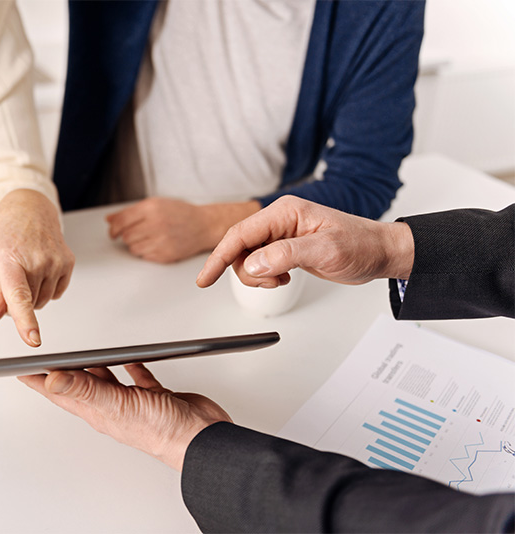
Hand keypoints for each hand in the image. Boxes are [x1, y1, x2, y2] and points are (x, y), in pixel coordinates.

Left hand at [0, 189, 74, 346]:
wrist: (28, 207)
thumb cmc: (5, 231)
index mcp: (10, 259)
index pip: (19, 296)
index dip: (25, 321)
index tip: (33, 338)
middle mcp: (37, 260)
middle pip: (29, 304)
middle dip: (18, 301)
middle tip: (12, 276)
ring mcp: (56, 261)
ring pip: (42, 302)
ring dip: (32, 295)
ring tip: (26, 269)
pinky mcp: (68, 263)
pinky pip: (56, 294)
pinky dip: (46, 289)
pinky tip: (40, 269)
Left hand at [19, 364, 230, 470]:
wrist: (200, 439)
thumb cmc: (162, 432)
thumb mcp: (117, 406)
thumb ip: (85, 389)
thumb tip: (53, 379)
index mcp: (97, 410)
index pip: (61, 392)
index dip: (39, 380)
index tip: (21, 370)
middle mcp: (112, 406)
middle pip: (80, 384)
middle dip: (63, 371)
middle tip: (47, 359)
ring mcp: (132, 402)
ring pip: (107, 379)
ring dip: (95, 366)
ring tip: (83, 353)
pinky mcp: (153, 395)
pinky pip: (138, 377)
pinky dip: (133, 365)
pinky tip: (131, 359)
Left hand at [107, 197, 261, 262]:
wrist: (203, 225)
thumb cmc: (179, 213)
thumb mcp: (155, 204)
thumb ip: (130, 211)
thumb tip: (109, 219)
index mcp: (152, 208)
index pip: (122, 221)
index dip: (114, 228)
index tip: (113, 232)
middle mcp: (156, 224)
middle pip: (126, 236)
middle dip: (127, 235)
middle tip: (137, 232)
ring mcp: (161, 241)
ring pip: (132, 248)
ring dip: (135, 244)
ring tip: (148, 237)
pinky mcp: (165, 255)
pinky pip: (144, 256)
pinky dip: (145, 251)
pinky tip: (156, 244)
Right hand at [196, 196, 413, 289]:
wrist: (381, 252)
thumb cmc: (361, 245)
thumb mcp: (326, 251)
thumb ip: (287, 255)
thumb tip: (254, 263)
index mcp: (285, 212)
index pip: (240, 234)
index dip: (219, 257)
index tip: (204, 279)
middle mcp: (279, 220)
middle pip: (239, 247)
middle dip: (246, 271)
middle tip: (272, 282)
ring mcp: (281, 234)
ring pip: (247, 258)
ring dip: (257, 276)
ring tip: (281, 280)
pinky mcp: (285, 247)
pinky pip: (259, 262)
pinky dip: (265, 276)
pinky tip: (283, 278)